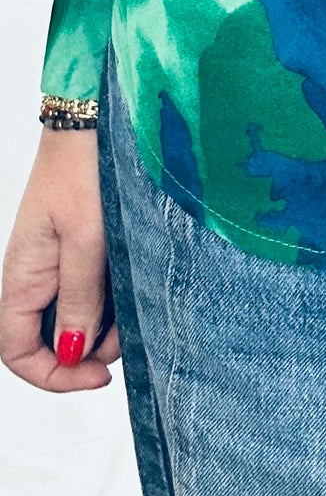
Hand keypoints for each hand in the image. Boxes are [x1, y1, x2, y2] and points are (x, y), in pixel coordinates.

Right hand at [0, 126, 119, 390]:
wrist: (96, 121)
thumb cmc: (84, 170)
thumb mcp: (87, 240)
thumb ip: (79, 297)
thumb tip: (71, 351)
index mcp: (21, 278)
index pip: (17, 352)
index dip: (54, 375)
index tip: (99, 375)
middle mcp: (34, 276)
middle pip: (50, 339)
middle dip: (89, 348)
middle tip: (131, 331)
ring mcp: (57, 262)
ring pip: (75, 315)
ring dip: (106, 322)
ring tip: (138, 299)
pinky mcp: (80, 247)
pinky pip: (90, 288)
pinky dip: (112, 296)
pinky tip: (135, 282)